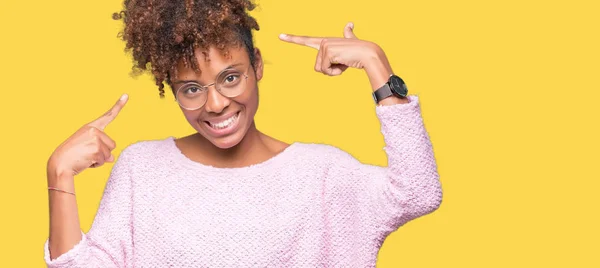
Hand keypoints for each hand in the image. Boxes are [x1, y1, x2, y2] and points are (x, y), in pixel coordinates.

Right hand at [47, 94, 128, 177]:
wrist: (60, 164)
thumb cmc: (72, 156)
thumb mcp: (87, 148)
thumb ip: (101, 148)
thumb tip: (112, 158)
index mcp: (90, 127)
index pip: (108, 116)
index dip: (119, 105)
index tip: (126, 95)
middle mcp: (94, 130)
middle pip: (112, 145)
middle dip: (103, 153)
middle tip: (87, 154)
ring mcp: (95, 139)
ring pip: (109, 154)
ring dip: (100, 159)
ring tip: (85, 157)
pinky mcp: (96, 149)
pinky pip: (104, 161)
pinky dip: (97, 164)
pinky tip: (85, 162)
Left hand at [279, 22, 408, 104]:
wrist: (369, 54)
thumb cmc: (359, 52)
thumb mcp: (351, 43)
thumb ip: (348, 34)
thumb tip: (350, 24)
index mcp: (325, 42)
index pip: (306, 40)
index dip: (292, 39)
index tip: (280, 36)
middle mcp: (323, 42)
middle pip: (317, 66)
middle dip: (330, 70)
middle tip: (343, 63)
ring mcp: (325, 46)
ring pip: (321, 69)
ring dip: (333, 71)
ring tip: (345, 62)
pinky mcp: (328, 52)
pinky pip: (326, 70)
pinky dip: (335, 72)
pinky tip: (345, 64)